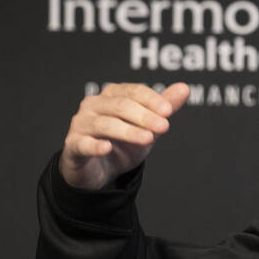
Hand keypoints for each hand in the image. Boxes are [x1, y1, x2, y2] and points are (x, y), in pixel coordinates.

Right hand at [58, 83, 189, 190]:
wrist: (99, 171)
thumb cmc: (122, 143)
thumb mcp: (148, 126)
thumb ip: (164, 108)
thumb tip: (185, 88)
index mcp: (111, 95)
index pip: (133, 91)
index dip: (151, 100)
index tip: (168, 111)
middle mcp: (93, 105)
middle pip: (120, 106)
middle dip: (144, 116)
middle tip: (164, 126)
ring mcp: (80, 124)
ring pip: (105, 124)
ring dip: (128, 131)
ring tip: (148, 138)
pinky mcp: (73, 145)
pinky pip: (83, 144)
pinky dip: (94, 145)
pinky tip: (106, 147)